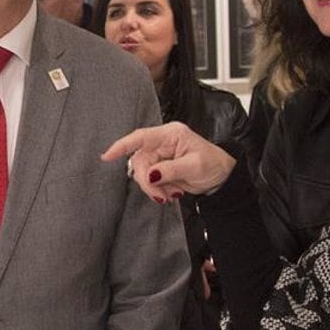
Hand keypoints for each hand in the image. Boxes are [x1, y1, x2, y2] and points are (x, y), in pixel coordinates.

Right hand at [101, 122, 235, 201]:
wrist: (222, 177)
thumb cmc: (213, 165)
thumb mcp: (194, 166)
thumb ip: (170, 170)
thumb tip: (150, 174)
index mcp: (171, 135)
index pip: (141, 137)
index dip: (122, 146)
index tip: (107, 156)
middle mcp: (163, 143)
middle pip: (140, 161)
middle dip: (148, 181)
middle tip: (161, 195)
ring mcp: (161, 155)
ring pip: (143, 173)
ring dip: (154, 188)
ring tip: (172, 194)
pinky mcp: (161, 168)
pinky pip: (150, 180)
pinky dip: (158, 190)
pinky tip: (172, 192)